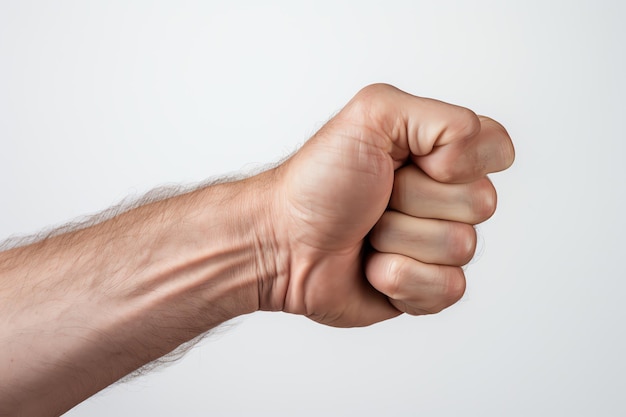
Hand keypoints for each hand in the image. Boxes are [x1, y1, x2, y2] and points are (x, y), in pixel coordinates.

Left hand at [261, 84, 513, 326]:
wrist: (280, 242)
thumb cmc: (318, 181)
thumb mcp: (372, 116)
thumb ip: (439, 117)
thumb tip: (470, 159)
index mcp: (439, 150)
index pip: (497, 149)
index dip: (456, 160)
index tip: (407, 160)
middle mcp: (445, 196)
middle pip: (481, 201)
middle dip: (414, 200)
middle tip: (375, 198)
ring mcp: (437, 243)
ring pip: (461, 246)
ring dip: (399, 239)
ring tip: (367, 233)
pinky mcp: (427, 286)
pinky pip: (449, 287)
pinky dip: (401, 278)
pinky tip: (372, 268)